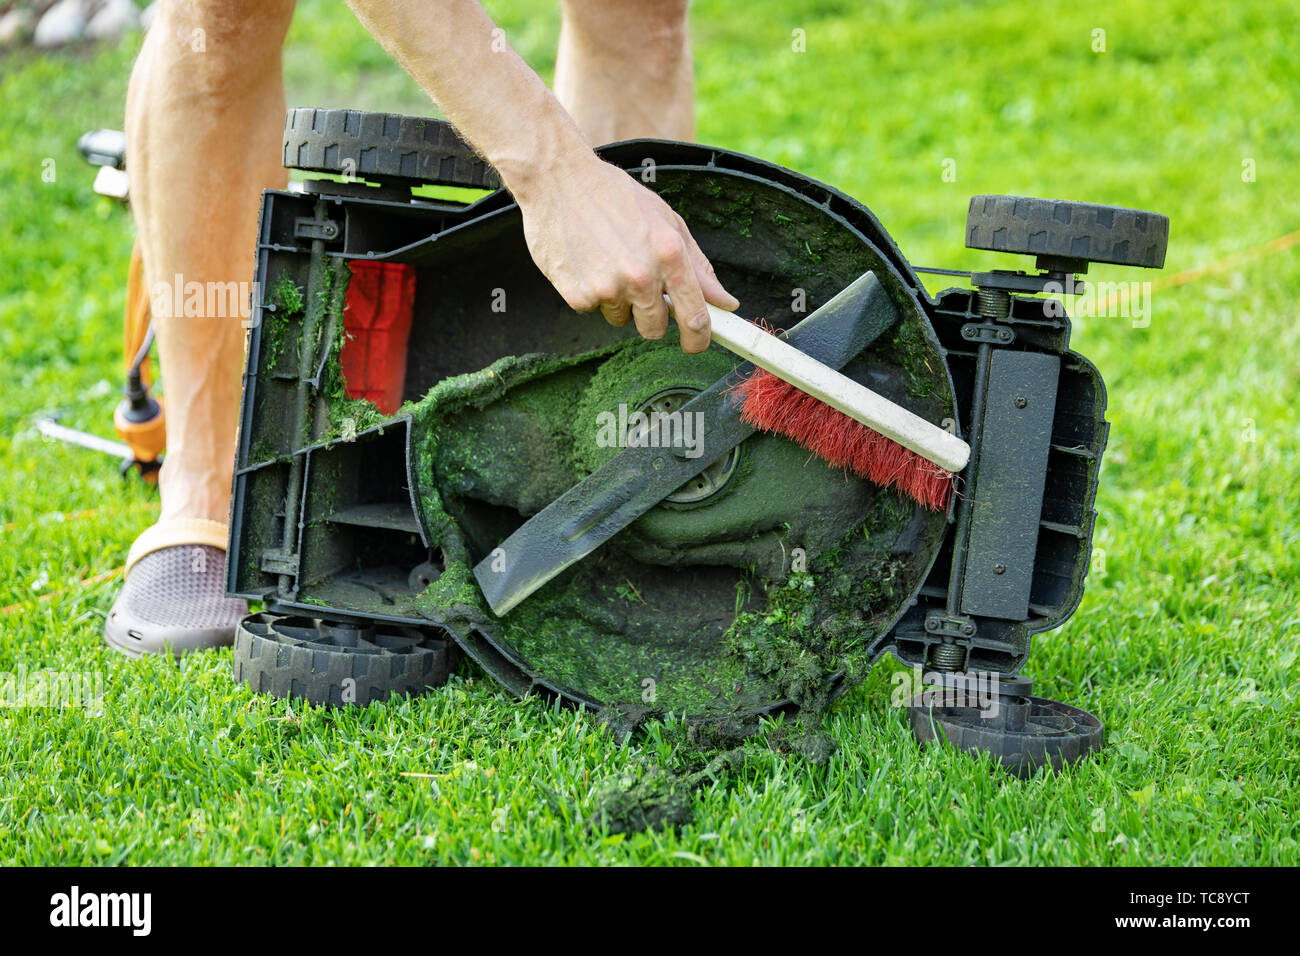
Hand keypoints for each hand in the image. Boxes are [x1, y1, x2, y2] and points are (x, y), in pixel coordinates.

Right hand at [513, 154, 738, 352]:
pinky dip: (590, 292)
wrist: (558, 181)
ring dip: (618, 300)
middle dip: (651, 316)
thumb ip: (698, 267)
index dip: (699, 338)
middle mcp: (641, 276)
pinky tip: (585, 261)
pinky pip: (593, 309)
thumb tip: (725, 302)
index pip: (695, 317)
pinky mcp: (577, 295)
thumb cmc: (616, 197)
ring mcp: (607, 288)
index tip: (696, 343)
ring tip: (607, 260)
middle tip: (639, 285)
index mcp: (670, 255)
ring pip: (621, 319)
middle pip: (655, 329)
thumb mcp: (667, 222)